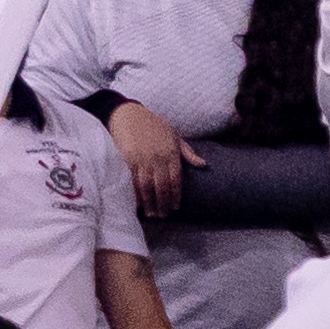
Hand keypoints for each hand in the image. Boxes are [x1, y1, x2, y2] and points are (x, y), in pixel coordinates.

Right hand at [107, 97, 203, 215]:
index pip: (175, 180)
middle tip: (163, 215)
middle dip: (163, 203)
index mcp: (171, 152)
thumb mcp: (173, 135)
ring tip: (151, 213)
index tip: (175, 207)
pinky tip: (137, 203)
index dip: (175, 196)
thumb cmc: (152, 124)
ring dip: (149, 203)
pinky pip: (132, 181)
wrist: (127, 113)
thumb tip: (203, 165)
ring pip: (147, 187)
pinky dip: (135, 194)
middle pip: (161, 187)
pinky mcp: (126, 159)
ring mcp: (141, 158)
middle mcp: (157, 157)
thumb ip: (187, 152)